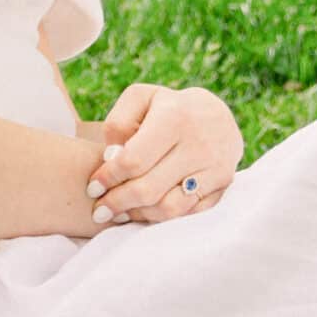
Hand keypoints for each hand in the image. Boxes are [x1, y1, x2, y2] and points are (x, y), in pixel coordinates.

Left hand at [88, 83, 242, 224]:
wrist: (217, 114)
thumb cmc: (167, 107)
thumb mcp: (139, 99)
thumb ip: (118, 123)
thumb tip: (111, 157)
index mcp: (174, 117)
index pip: (134, 160)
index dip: (108, 178)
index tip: (92, 187)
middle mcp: (199, 144)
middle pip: (149, 188)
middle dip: (117, 203)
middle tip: (99, 210)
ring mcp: (215, 166)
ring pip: (169, 207)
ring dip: (138, 214)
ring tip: (119, 213)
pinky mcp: (224, 184)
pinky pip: (188, 212)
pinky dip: (161, 217)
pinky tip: (144, 211)